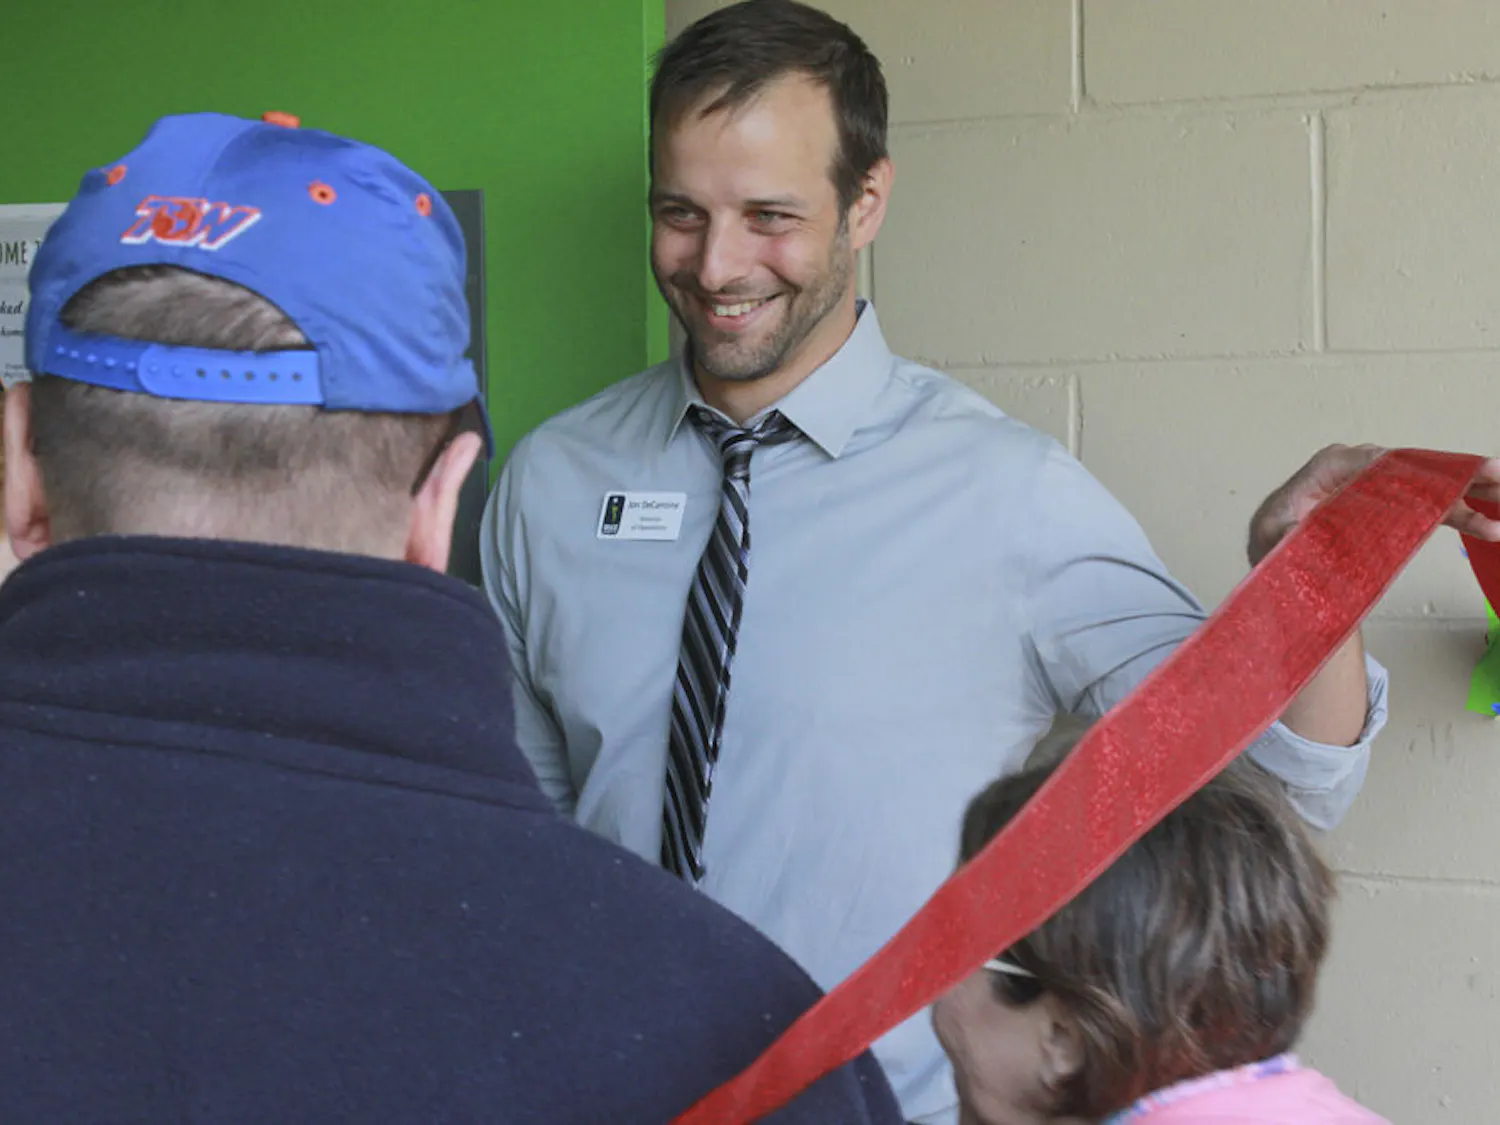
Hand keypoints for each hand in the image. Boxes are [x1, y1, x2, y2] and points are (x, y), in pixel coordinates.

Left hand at [1247, 444, 1499, 564]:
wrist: (1278, 555)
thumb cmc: (1274, 543)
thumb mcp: (1275, 538)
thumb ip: (1289, 534)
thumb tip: (1298, 531)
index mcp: (1331, 466)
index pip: (1382, 461)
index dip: (1419, 466)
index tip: (1453, 474)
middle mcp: (1359, 468)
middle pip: (1416, 467)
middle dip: (1458, 473)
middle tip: (1498, 476)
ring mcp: (1378, 484)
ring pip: (1430, 485)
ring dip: (1470, 495)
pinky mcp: (1390, 504)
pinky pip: (1429, 506)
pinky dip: (1458, 515)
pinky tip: (1490, 526)